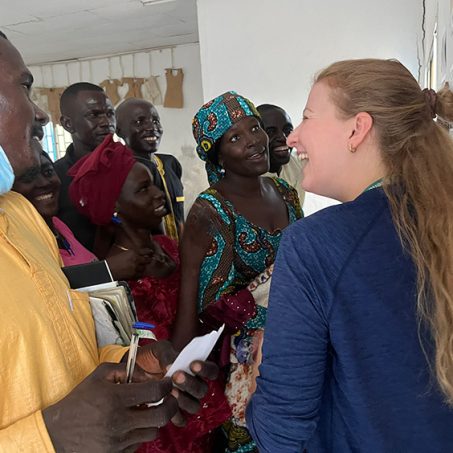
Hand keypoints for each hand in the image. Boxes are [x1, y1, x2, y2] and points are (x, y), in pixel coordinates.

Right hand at [42, 363, 177, 452]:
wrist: (56, 432)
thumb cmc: (81, 399)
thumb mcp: (99, 375)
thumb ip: (126, 369)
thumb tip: (148, 374)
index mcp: (115, 398)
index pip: (155, 392)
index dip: (167, 385)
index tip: (168, 383)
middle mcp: (118, 421)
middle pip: (162, 415)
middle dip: (171, 405)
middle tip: (170, 398)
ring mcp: (118, 441)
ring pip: (153, 431)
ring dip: (154, 420)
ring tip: (145, 412)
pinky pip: (139, 444)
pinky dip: (139, 434)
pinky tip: (130, 425)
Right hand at [106, 248, 152, 279]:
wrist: (108, 269)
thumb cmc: (114, 261)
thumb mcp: (124, 253)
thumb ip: (133, 254)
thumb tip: (139, 255)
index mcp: (133, 252)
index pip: (146, 251)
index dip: (150, 252)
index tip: (151, 253)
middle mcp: (136, 259)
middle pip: (148, 260)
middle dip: (148, 260)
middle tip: (148, 261)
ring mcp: (136, 267)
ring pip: (144, 267)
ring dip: (143, 267)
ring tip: (139, 267)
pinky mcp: (134, 274)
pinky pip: (140, 274)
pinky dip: (139, 273)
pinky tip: (136, 272)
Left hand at [136, 340, 218, 425]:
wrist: (132, 370)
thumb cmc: (149, 358)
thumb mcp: (157, 349)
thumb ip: (166, 354)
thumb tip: (172, 365)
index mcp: (194, 368)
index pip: (211, 370)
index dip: (206, 369)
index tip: (193, 364)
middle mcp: (192, 385)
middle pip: (202, 389)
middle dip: (191, 383)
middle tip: (176, 375)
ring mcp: (184, 400)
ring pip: (194, 405)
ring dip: (184, 399)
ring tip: (170, 391)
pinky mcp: (172, 413)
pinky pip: (181, 419)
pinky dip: (175, 414)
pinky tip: (164, 405)